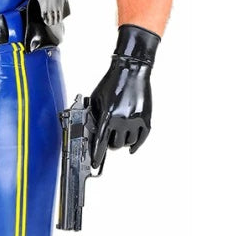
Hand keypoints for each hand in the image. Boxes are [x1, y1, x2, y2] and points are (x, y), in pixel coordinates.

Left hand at [88, 24, 159, 166]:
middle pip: (115, 145)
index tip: (95, 164)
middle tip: (109, 141)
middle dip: (110, 145)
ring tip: (119, 137)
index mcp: (107, 115)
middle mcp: (121, 119)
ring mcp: (135, 120)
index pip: (100, 141)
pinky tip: (132, 147)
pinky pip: (142, 138)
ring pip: (128, 143)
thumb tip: (90, 131)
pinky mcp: (146, 118)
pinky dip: (136, 145)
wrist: (131, 71)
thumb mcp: (96, 98)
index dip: (97, 155)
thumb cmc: (112, 82)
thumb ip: (93, 115)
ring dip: (123, 143)